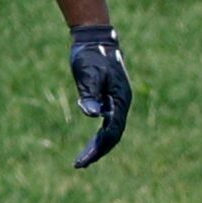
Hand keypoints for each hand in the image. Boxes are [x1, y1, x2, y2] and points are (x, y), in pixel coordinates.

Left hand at [68, 24, 129, 168]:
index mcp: (120, 99)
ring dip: (98, 146)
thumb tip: (91, 114)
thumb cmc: (91, 54)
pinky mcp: (111, 99)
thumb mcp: (88, 73)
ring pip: (111, 131)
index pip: (112, 131)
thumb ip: (90, 94)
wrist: (95, 38)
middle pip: (113, 135)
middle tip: (80, 164)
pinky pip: (108, 123)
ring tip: (83, 160)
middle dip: (97, 151)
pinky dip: (99, 136)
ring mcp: (117, 102)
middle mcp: (122, 103)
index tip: (83, 160)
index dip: (98, 147)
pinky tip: (90, 144)